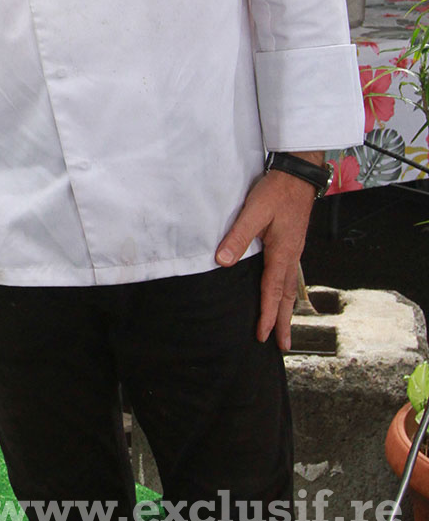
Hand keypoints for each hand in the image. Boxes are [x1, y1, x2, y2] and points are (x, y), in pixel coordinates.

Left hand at [215, 165, 317, 349]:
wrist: (297, 176)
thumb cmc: (276, 192)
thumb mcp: (253, 212)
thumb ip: (237, 236)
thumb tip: (223, 260)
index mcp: (283, 253)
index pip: (272, 291)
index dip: (267, 315)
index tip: (263, 335)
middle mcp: (292, 256)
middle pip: (286, 296)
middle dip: (284, 321)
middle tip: (283, 345)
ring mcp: (294, 250)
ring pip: (290, 287)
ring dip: (286, 309)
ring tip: (285, 327)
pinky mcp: (291, 243)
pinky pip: (289, 275)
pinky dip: (286, 292)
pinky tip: (282, 294)